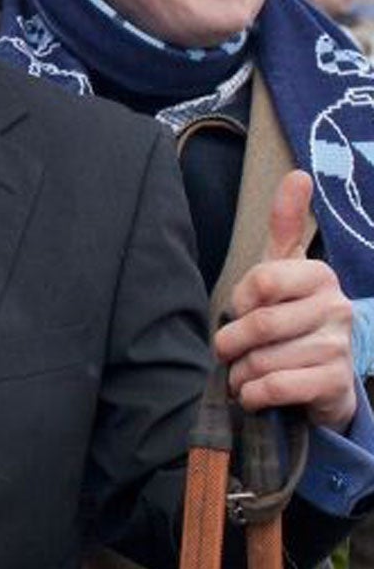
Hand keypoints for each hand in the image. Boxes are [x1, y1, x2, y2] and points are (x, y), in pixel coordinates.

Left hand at [216, 170, 357, 431]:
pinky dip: (253, 394)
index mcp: (320, 275)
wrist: (321, 379)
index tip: (241, 310)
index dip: (238, 301)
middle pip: (259, 325)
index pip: (261, 280)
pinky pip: (277, 388)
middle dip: (231, 343)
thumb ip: (286, 225)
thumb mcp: (284, 269)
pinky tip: (254, 394)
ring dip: (240, 373)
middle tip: (228, 350)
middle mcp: (337, 308)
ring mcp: (340, 348)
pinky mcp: (336, 386)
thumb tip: (297, 174)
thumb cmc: (291, 316)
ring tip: (244, 372)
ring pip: (264, 360)